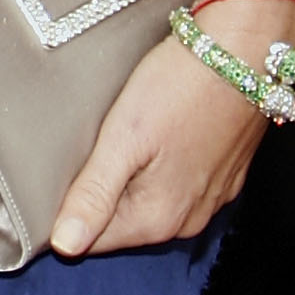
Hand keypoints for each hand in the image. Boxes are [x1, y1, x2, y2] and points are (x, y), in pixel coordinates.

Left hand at [51, 15, 289, 254]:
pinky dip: (158, 165)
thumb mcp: (124, 136)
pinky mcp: (223, 173)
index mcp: (159, 217)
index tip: (51, 179)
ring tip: (116, 136)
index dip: (64, 212)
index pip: (93, 238)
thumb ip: (95, 193)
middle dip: (97, 194)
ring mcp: (210, 197)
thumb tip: (66, 244)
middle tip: (82, 147)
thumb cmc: (182, 85)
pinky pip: (177, 182)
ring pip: (149, 200)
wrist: (243, 50)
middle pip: (121, 220)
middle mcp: (189, 218)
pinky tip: (152, 134)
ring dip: (128, 179)